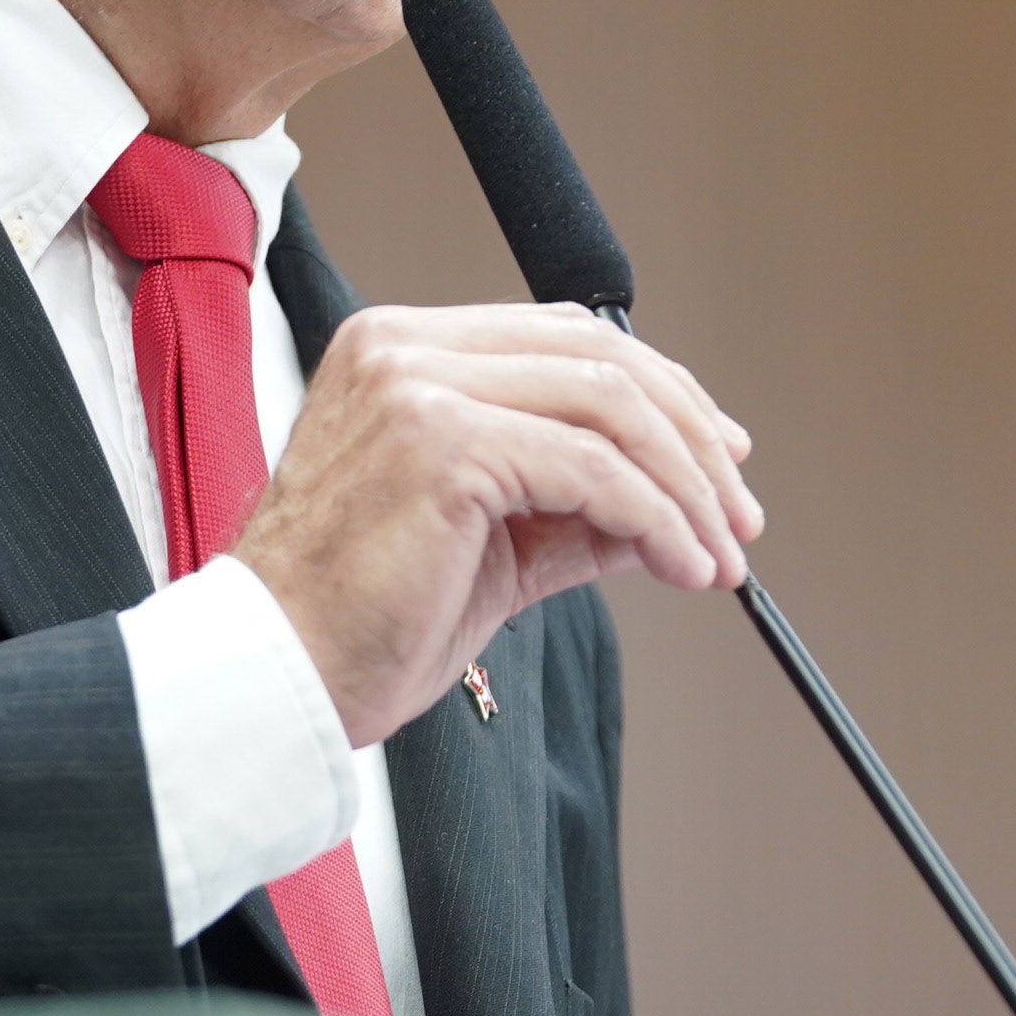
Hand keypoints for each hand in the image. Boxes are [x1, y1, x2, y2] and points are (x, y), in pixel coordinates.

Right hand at [230, 303, 762, 746]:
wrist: (277, 676)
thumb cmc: (357, 620)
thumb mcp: (490, 547)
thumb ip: (572, 511)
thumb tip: (672, 511)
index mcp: (401, 352)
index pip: (564, 339)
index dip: (659, 394)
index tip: (716, 459)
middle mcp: (406, 349)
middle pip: (600, 357)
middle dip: (690, 439)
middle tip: (738, 516)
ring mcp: (419, 385)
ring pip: (609, 405)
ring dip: (686, 486)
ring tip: (719, 555)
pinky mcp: (442, 442)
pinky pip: (593, 469)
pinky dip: (657, 519)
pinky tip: (681, 566)